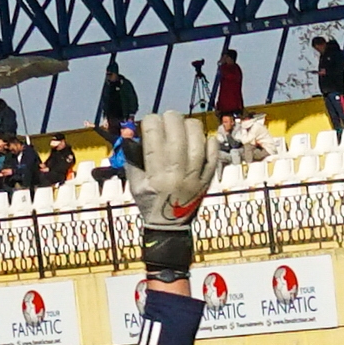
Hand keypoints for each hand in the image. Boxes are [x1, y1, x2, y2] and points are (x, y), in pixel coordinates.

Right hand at [131, 111, 214, 274]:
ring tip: (182, 124)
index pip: (154, 137)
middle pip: (177, 135)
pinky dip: (209, 141)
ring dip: (190, 126)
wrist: (170, 226)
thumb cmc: (149, 202)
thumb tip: (129, 133)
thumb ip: (131, 157)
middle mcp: (177, 175)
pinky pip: (213, 155)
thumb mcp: (134, 182)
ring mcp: (195, 177)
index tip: (149, 121)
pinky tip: (200, 137)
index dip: (150, 122)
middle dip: (170, 119)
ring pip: (197, 141)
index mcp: (156, 176)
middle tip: (166, 117)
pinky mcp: (207, 179)